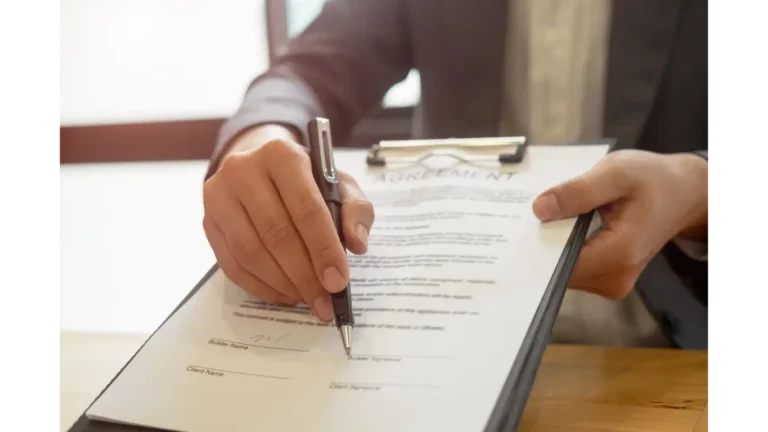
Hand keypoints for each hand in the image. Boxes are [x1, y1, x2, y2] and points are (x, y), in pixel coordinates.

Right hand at [202, 124, 373, 320]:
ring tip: (306, 298)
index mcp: (282, 155)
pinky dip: (260, 287)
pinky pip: (232, 265)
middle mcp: (244, 169)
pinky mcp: (207, 221)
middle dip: (304, 275)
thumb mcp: (339, 185)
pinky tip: (283, 293)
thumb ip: (356, 210)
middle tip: (324, 301)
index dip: (323, 249)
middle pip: (276, 234)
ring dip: (282, 284)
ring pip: (250, 253)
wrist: (260, 168)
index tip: (338, 281)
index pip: (305, 208)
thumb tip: (357, 244)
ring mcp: (219, 195)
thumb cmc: (305, 180)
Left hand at [531, 150, 709, 299]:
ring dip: (552, 246)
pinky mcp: (608, 278)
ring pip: (564, 271)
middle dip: (542, 244)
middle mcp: (615, 279)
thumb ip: (578, 192)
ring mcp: (612, 283)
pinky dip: (564, 248)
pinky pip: (575, 268)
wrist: (683, 193)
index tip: (518, 228)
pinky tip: (560, 225)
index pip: (561, 265)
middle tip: (525, 217)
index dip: (537, 246)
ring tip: (546, 216)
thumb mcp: (616, 172)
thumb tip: (540, 209)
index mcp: (619, 254)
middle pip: (560, 271)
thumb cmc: (653, 179)